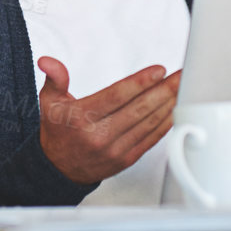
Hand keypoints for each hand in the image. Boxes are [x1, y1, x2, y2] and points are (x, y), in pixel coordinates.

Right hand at [37, 56, 179, 184]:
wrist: (58, 169)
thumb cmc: (58, 131)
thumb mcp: (50, 102)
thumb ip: (55, 78)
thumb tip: (47, 61)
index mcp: (82, 118)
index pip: (117, 96)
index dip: (140, 82)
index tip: (159, 70)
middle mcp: (100, 135)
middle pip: (139, 109)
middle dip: (164, 89)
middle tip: (181, 74)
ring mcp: (115, 150)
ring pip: (148, 124)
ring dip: (169, 103)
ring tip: (182, 87)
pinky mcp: (126, 159)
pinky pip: (151, 139)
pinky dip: (165, 123)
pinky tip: (174, 109)